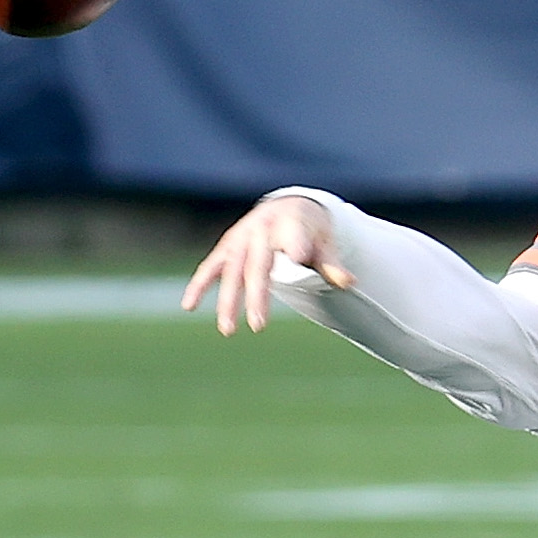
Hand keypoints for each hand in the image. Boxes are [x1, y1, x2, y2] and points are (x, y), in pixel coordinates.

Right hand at [182, 193, 353, 334]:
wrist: (290, 206)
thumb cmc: (312, 229)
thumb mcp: (327, 241)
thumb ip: (332, 263)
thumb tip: (349, 282)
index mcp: (290, 223)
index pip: (294, 237)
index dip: (295, 245)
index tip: (298, 257)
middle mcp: (262, 229)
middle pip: (258, 267)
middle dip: (257, 296)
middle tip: (259, 326)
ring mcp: (241, 238)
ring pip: (232, 272)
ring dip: (227, 301)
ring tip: (227, 331)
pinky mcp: (228, 246)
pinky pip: (211, 267)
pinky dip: (200, 285)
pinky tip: (189, 305)